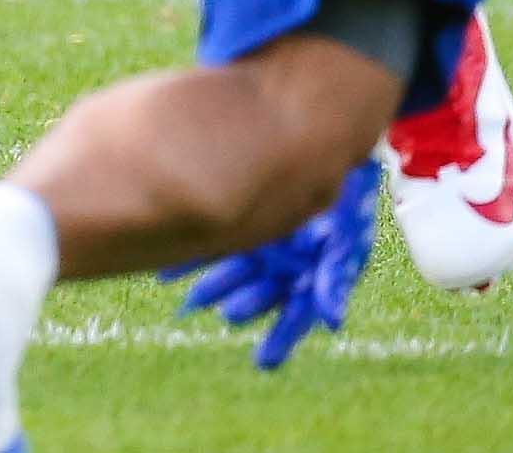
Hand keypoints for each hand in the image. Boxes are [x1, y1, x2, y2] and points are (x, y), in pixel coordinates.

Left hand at [163, 159, 377, 369]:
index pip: (298, 313)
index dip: (281, 338)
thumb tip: (330, 322)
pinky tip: (167, 270)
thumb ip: (334, 278)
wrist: (326, 149)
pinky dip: (193, 254)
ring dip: (215, 285)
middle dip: (244, 305)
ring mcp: (265, 241)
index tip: (263, 363)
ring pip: (237, 270)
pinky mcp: (245, 219)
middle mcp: (288, 262)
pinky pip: (215, 240)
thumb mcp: (345, 238)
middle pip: (263, 292)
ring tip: (191, 304)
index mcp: (314, 271)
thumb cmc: (346, 198)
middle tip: (226, 317)